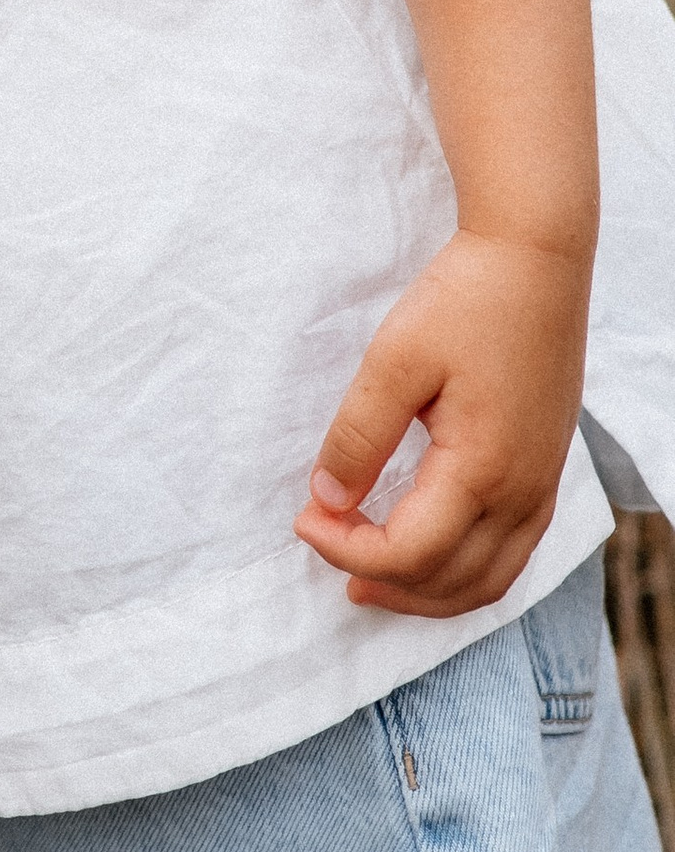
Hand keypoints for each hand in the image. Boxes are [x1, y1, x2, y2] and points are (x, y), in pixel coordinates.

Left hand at [294, 228, 590, 616]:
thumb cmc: (464, 301)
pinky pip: (511, 554)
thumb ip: (359, 436)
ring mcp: (543, 487)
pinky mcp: (548, 473)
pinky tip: (426, 551)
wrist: (536, 261)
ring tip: (368, 574)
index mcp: (483, 470)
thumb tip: (327, 500)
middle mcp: (523, 494)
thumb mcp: (394, 361)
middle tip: (326, 549)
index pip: (410, 552)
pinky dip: (464, 572)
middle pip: (451, 583)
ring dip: (426, 591)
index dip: (347, 548)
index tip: (303, 518)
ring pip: (489, 581)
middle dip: (383, 581)